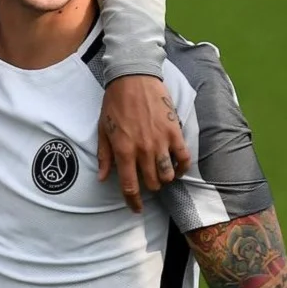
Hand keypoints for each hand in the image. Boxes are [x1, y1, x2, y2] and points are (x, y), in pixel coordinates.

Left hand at [96, 75, 191, 211]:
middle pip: (151, 183)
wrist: (134, 78)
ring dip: (164, 179)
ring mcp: (161, 142)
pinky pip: (184, 158)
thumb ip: (104, 156)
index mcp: (123, 150)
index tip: (136, 209)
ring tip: (160, 175)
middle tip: (145, 182)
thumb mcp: (102, 129)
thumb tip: (103, 178)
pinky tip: (177, 168)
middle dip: (148, 187)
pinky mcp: (175, 133)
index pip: (129, 186)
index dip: (133, 202)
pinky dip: (182, 168)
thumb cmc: (114, 103)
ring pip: (168, 175)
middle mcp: (143, 150)